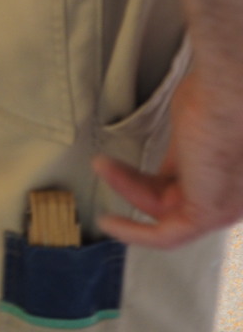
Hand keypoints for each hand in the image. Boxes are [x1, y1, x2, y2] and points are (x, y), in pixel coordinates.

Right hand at [94, 73, 242, 248]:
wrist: (225, 96)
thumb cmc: (218, 100)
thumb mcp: (190, 124)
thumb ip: (180, 147)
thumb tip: (165, 148)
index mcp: (229, 173)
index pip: (185, 184)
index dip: (151, 179)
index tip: (125, 173)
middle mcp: (230, 194)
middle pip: (169, 198)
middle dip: (132, 182)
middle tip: (108, 167)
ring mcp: (220, 206)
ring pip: (161, 210)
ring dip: (125, 189)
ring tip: (102, 167)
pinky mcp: (206, 215)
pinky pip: (163, 234)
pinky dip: (131, 231)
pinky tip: (109, 222)